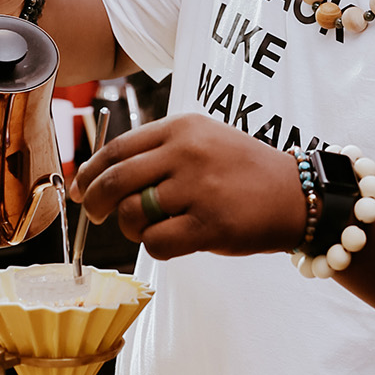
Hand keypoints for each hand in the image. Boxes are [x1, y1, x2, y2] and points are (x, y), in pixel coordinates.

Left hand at [68, 113, 306, 258]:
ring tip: (152, 227)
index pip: (117, 148)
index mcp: (182, 127)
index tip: (78, 189)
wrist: (295, 194)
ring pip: (133, 214)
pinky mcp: (210, 224)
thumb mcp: (202, 141)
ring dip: (132, 228)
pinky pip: (157, 243)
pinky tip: (174, 241)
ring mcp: (199, 188)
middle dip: (94, 203)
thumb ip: (157, 152)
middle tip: (94, 216)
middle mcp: (187, 152)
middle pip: (116, 180)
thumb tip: (95, 178)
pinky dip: (155, 247)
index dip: (90, 172)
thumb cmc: (242, 171)